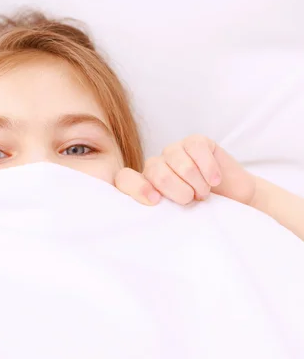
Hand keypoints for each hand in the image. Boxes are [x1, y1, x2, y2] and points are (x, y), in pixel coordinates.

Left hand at [115, 134, 256, 205]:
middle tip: (193, 200)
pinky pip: (197, 150)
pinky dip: (209, 169)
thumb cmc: (203, 211)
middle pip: (157, 173)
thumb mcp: (177, 216)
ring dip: (198, 183)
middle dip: (180, 192)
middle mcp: (155, 165)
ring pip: (180, 163)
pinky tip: (215, 180)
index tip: (155, 201)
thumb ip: (159, 210)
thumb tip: (147, 211)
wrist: (235, 201)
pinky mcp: (195, 142)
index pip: (125, 179)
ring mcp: (174, 151)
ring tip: (204, 192)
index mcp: (145, 185)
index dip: (137, 188)